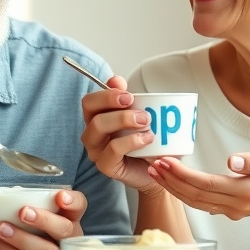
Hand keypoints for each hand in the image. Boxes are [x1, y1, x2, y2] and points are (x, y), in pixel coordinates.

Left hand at [0, 189, 85, 249]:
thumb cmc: (44, 234)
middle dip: (35, 229)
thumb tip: (7, 192)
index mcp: (71, 228)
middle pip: (53, 246)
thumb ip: (41, 203)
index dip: (71, 204)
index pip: (78, 212)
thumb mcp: (51, 217)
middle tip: (20, 213)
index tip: (59, 196)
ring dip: (7, 246)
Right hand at [79, 76, 162, 195]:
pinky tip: (147, 139)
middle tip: (136, 104)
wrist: (159, 169)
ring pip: (98, 127)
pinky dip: (131, 141)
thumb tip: (116, 80)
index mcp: (99, 118)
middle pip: (90, 109)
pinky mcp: (106, 166)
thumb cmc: (149, 143)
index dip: (106, 93)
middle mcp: (93, 133)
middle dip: (112, 101)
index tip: (128, 93)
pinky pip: (112, 149)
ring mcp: (96, 150)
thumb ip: (131, 99)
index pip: (90, 100)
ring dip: (122, 119)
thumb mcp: (144, 116)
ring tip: (146, 122)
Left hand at [149, 149, 249, 219]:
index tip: (165, 162)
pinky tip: (174, 183)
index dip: (182, 175)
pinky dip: (185, 193)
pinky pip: (203, 203)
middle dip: (171, 181)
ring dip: (174, 188)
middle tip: (152, 165)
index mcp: (245, 192)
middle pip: (195, 195)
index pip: (205, 184)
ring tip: (156, 172)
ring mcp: (234, 210)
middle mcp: (236, 205)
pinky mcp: (233, 209)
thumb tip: (232, 161)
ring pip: (196, 202)